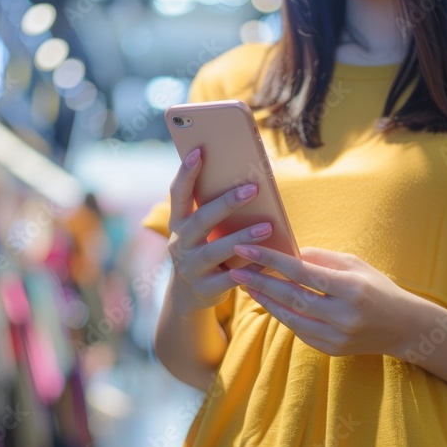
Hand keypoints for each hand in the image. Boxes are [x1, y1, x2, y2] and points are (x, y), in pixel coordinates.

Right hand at [166, 148, 272, 314]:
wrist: (189, 295)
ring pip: (215, 251)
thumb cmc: (204, 251)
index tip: (199, 151)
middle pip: (200, 220)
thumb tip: (251, 183)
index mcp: (178, 224)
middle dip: (226, 203)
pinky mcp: (205, 289)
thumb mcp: (203, 231)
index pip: (178, 194)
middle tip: (252, 189)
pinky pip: (229, 278)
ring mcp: (190, 268)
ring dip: (241, 238)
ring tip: (267, 226)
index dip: (186, 173)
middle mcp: (179, 244)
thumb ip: (215, 211)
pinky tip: (268, 261)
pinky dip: (249, 269)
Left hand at [228, 245, 426, 356]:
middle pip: (290, 297)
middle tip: (235, 268)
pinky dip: (282, 315)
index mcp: (350, 288)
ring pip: (290, 317)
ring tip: (247, 284)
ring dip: (265, 300)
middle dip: (259, 282)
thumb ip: (320, 259)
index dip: (270, 260)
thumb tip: (287, 253)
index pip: (301, 272)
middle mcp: (343, 315)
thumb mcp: (354, 264)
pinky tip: (269, 302)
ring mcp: (336, 336)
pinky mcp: (331, 350)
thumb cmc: (378, 288)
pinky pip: (299, 331)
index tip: (245, 249)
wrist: (404, 327)